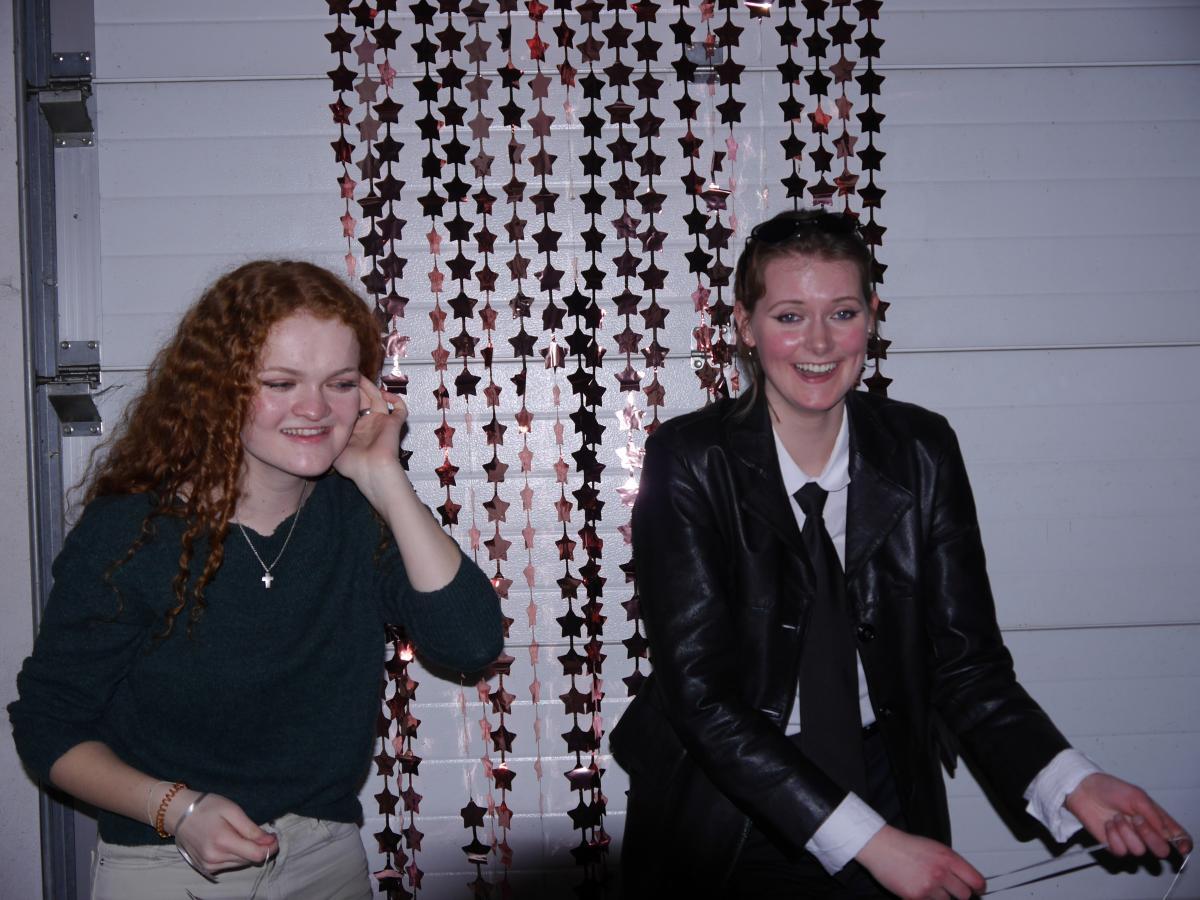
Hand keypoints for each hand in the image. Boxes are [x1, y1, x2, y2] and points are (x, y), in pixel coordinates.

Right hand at [168, 791, 277, 874]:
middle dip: (259, 847)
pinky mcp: (205, 868)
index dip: (270, 847)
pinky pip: (229, 865)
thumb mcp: (232, 810)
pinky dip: (235, 855)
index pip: (256, 855)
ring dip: (247, 852)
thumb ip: (251, 829)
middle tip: (260, 832)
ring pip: (241, 863)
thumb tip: (270, 841)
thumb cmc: (207, 807)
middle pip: (250, 860)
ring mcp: (209, 865)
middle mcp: (215, 858)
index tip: (274, 837)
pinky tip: (230, 842)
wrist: (179, 814)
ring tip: (241, 834)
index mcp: (223, 842)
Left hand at [332, 376, 407, 490]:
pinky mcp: (394, 424)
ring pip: (379, 398)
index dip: (346, 396)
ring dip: (372, 387)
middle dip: (357, 388)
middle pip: (365, 400)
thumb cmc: (354, 465)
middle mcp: (369, 424)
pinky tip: (384, 393)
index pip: (352, 407)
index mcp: (356, 430)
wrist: (371, 471)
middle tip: (350, 377)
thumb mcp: (333, 446)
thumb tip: (314, 423)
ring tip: (361, 378)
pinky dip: (396, 398)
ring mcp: (382, 423)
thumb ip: (326, 433)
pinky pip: (400, 408)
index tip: (337, 385)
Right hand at [856, 825, 985, 899]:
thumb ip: (951, 864)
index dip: (978, 888)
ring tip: (928, 885)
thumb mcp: (934, 848)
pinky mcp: (916, 897)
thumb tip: (966, 880)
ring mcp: (929, 886)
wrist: (881, 847)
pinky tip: (917, 888)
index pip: (976, 881)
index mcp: (948, 858)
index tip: (976, 890)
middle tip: (948, 889)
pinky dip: (925, 899)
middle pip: (964, 895)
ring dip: (940, 897)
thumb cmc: (905, 846)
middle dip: (957, 893)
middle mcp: (941, 872)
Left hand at [1064, 773, 1192, 857]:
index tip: (1180, 846)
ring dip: (1126, 831)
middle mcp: (1147, 834)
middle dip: (1149, 836)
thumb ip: (1154, 816)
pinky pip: (1121, 851)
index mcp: (1158, 820)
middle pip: (1162, 851)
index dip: (1183, 844)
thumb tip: (1167, 834)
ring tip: (1117, 816)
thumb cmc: (1111, 789)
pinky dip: (1113, 836)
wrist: (1085, 791)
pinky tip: (1109, 824)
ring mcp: (1132, 841)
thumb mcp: (1137, 796)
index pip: (1179, 838)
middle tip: (1136, 819)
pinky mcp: (1115, 846)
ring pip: (1140, 851)